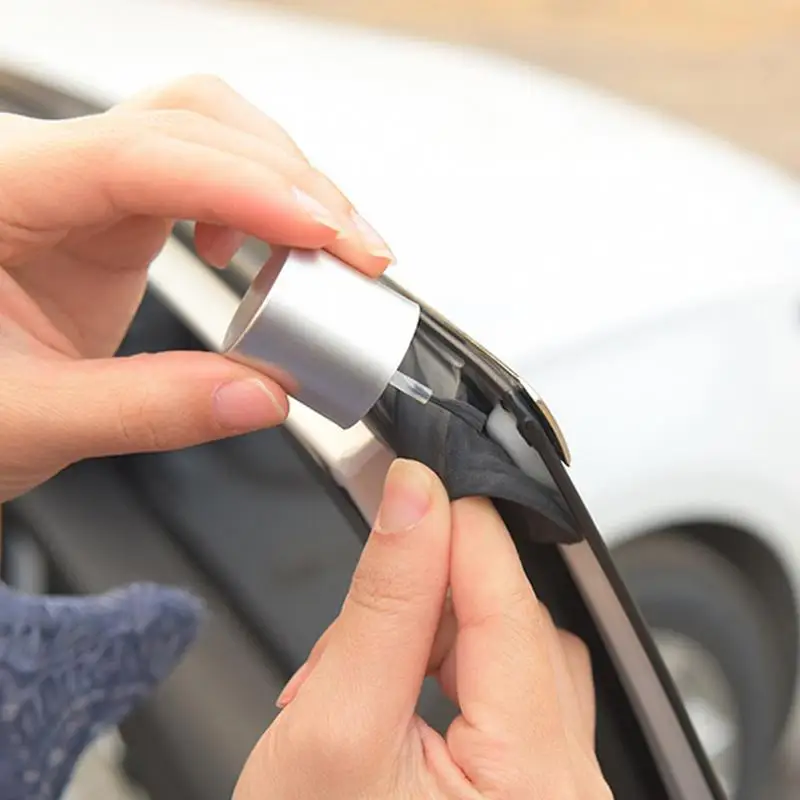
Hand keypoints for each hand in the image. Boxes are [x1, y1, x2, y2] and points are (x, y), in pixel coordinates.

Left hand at [0, 75, 393, 500]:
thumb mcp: (26, 420)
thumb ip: (148, 410)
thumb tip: (262, 395)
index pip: (141, 156)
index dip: (245, 188)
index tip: (324, 233)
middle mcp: (47, 172)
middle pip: (193, 120)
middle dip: (293, 179)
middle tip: (356, 250)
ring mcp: (84, 190)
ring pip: (208, 134)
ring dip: (287, 183)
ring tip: (333, 252)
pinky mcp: (112, 218)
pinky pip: (204, 180)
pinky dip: (258, 208)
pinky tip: (265, 254)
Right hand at [234, 459, 611, 799]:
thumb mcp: (332, 730)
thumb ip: (384, 605)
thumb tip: (415, 502)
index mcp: (539, 784)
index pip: (511, 608)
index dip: (463, 528)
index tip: (419, 474)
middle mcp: (569, 790)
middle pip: (517, 629)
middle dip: (434, 594)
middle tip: (365, 598)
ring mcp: (551, 790)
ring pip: (509, 652)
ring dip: (435, 630)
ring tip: (363, 664)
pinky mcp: (526, 785)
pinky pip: (501, 689)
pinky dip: (444, 666)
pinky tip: (393, 687)